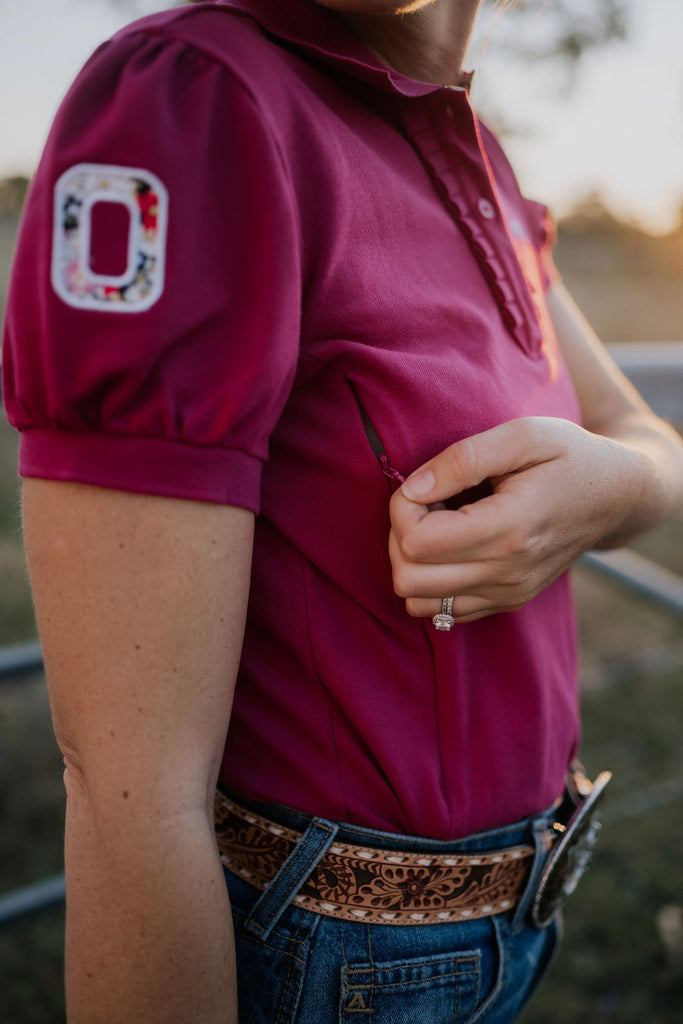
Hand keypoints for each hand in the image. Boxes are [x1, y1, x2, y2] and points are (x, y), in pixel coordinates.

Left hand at [389, 416, 646, 622]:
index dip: (401, 507)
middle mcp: (508, 573)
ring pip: (417, 601)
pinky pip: (441, 611)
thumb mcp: (523, 435)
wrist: (615, 496)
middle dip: (400, 535)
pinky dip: (431, 581)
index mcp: (509, 528)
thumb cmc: (568, 456)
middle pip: (408, 577)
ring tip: (437, 526)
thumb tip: (413, 489)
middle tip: (426, 504)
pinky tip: (452, 546)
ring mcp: (508, 594)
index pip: (416, 541)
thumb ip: (464, 458)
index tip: (424, 483)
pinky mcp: (507, 603)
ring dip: (411, 562)